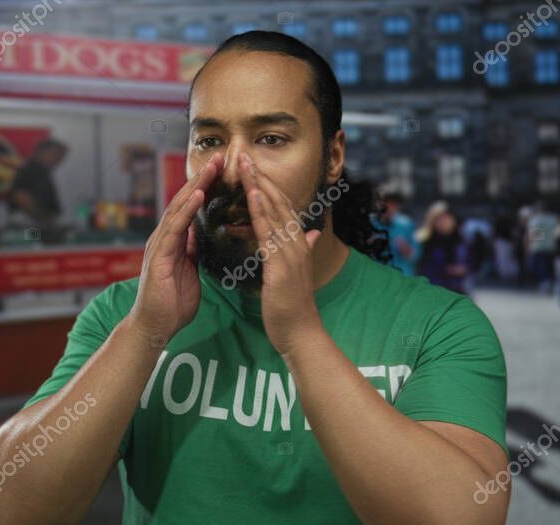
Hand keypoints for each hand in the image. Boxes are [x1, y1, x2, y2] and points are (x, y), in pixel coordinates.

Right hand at [127, 153, 220, 342]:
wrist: (156, 327)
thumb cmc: (173, 304)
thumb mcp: (189, 272)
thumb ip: (192, 252)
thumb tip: (199, 235)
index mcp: (175, 241)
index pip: (192, 208)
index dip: (207, 188)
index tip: (224, 171)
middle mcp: (165, 237)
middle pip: (185, 200)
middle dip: (203, 178)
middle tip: (221, 157)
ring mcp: (160, 244)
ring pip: (179, 207)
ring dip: (196, 185)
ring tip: (213, 167)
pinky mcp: (159, 255)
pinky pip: (175, 227)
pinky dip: (187, 209)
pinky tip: (198, 194)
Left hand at [239, 152, 322, 353]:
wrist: (301, 334)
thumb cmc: (294, 307)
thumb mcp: (298, 273)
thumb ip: (304, 249)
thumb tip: (314, 233)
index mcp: (298, 244)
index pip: (282, 207)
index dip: (268, 185)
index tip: (253, 166)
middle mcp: (297, 243)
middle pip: (278, 203)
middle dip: (261, 178)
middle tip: (245, 155)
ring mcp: (291, 253)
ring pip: (274, 212)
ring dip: (259, 186)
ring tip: (246, 165)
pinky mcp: (282, 265)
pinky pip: (269, 233)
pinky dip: (261, 212)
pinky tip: (251, 196)